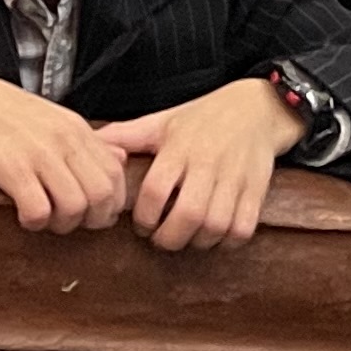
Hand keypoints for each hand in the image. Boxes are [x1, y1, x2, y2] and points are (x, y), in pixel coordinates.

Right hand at [0, 64, 130, 231]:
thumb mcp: (53, 117)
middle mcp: (64, 140)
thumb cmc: (1, 111)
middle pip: (104, 196)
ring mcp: (40, 154)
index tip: (91, 213)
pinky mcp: (13, 169)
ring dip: (62, 224)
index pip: (116, 175)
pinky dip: (35, 222)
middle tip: (68, 221)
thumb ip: (88, 140)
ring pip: (77, 208)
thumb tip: (120, 158)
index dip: (110, 204)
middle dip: (90, 220)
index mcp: (76, 128)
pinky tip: (22, 215)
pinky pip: (40, 211)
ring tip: (44, 218)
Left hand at [98, 77, 305, 251]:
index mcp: (179, 146)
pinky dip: (227, 241)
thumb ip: (127, 135)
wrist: (257, 108)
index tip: (142, 225)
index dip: (144, 218)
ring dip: (197, 241)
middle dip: (169, 238)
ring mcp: (235, 177)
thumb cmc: (203, 118)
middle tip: (162, 239)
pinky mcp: (257, 189)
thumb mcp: (163, 121)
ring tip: (188, 237)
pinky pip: (243, 228)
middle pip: (187, 214)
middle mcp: (208, 162)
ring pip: (216, 225)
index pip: (155, 190)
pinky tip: (216, 235)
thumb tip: (93, 141)